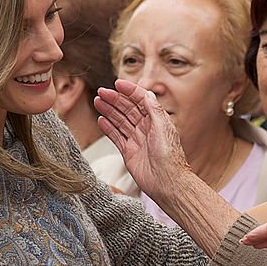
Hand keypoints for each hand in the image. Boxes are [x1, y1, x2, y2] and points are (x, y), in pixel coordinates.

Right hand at [95, 80, 189, 198]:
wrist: (167, 181)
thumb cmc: (169, 156)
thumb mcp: (163, 127)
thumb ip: (154, 110)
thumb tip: (147, 93)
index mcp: (157, 120)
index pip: (141, 100)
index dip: (129, 91)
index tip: (117, 84)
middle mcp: (146, 128)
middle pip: (128, 109)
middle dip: (115, 99)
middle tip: (101, 92)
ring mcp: (137, 140)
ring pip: (120, 121)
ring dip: (109, 111)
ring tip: (97, 102)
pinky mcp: (129, 152)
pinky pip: (116, 137)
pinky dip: (108, 128)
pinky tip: (100, 120)